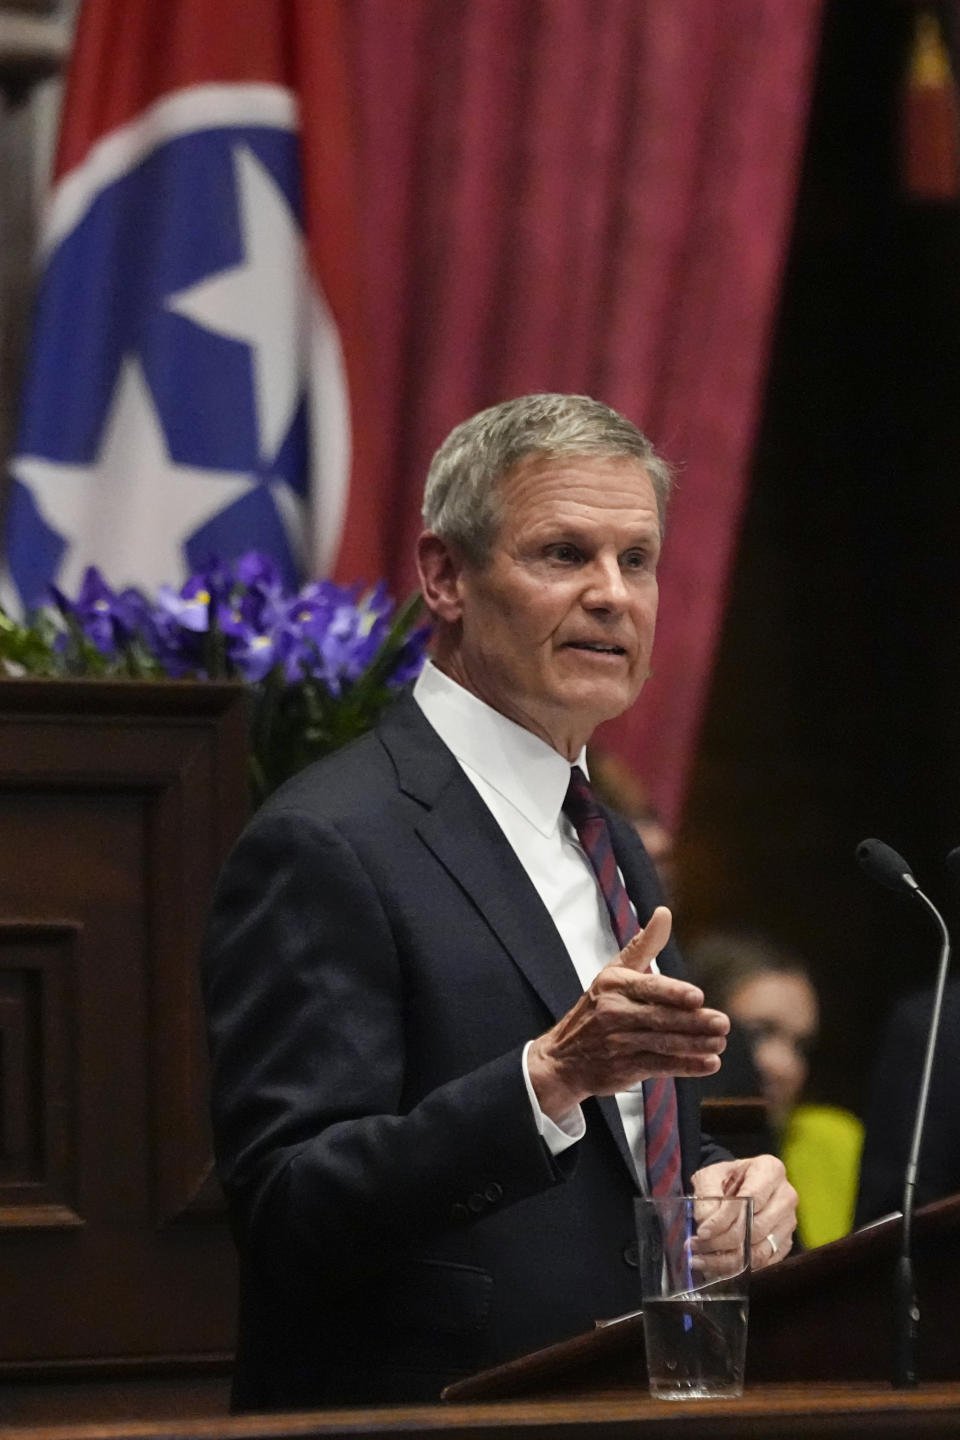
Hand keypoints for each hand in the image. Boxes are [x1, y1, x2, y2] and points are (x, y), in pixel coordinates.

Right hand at [527, 906, 728, 1121]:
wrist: (563, 1057)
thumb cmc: (597, 1007)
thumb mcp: (614, 972)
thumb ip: (644, 945)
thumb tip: (665, 913)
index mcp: (614, 984)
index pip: (648, 988)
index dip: (674, 993)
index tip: (698, 997)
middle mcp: (613, 1012)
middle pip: (660, 1018)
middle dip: (694, 1022)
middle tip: (722, 1023)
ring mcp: (617, 1043)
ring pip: (663, 1043)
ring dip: (695, 1045)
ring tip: (720, 1041)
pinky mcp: (624, 1068)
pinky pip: (660, 1066)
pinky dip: (687, 1066)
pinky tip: (709, 1063)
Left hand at [691, 1154, 796, 1269]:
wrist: (737, 1184)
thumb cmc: (726, 1177)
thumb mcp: (711, 1175)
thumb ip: (707, 1194)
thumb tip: (705, 1222)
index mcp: (770, 1170)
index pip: (750, 1199)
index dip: (724, 1219)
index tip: (702, 1231)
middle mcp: (785, 1196)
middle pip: (756, 1228)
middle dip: (722, 1241)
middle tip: (697, 1246)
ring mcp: (788, 1222)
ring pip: (759, 1250)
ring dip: (728, 1260)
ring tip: (702, 1259)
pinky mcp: (785, 1243)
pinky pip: (764, 1263)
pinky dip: (739, 1268)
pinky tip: (717, 1267)